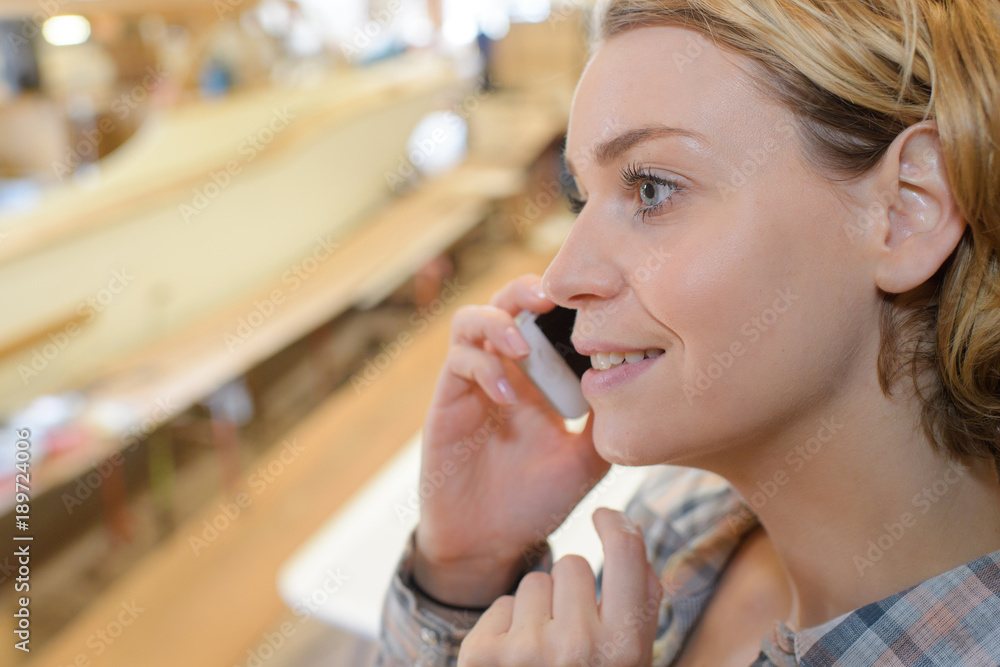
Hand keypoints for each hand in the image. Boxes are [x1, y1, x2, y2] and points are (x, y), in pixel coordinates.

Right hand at [413, 274, 611, 606]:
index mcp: (538, 377)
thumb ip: (604, 421)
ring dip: (497, 322)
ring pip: (471, 320)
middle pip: (506, 303)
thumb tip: (637, 380)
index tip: (592, 298)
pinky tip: (507, 396)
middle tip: (552, 298)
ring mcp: (472, 383)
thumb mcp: (585, 459)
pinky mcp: (447, 402)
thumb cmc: (537, 500)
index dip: (564, 301)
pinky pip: (458, 364)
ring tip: (523, 346)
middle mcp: (504, 370)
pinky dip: (483, 368)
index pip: (545, 319)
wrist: (491, 544)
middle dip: (527, 290)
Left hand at [457, 508, 662, 666]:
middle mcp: (578, 647)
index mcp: (625, 650)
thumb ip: (639, 604)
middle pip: (574, 567)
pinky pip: (502, 603)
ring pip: (535, 582)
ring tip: (541, 656)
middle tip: (572, 639)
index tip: (607, 517)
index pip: (628, 554)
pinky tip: (513, 664)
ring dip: (538, 610)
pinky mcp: (481, 653)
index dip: (618, 525)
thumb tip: (627, 530)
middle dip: (572, 592)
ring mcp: (526, 650)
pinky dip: (507, 628)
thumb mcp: (632, 661)